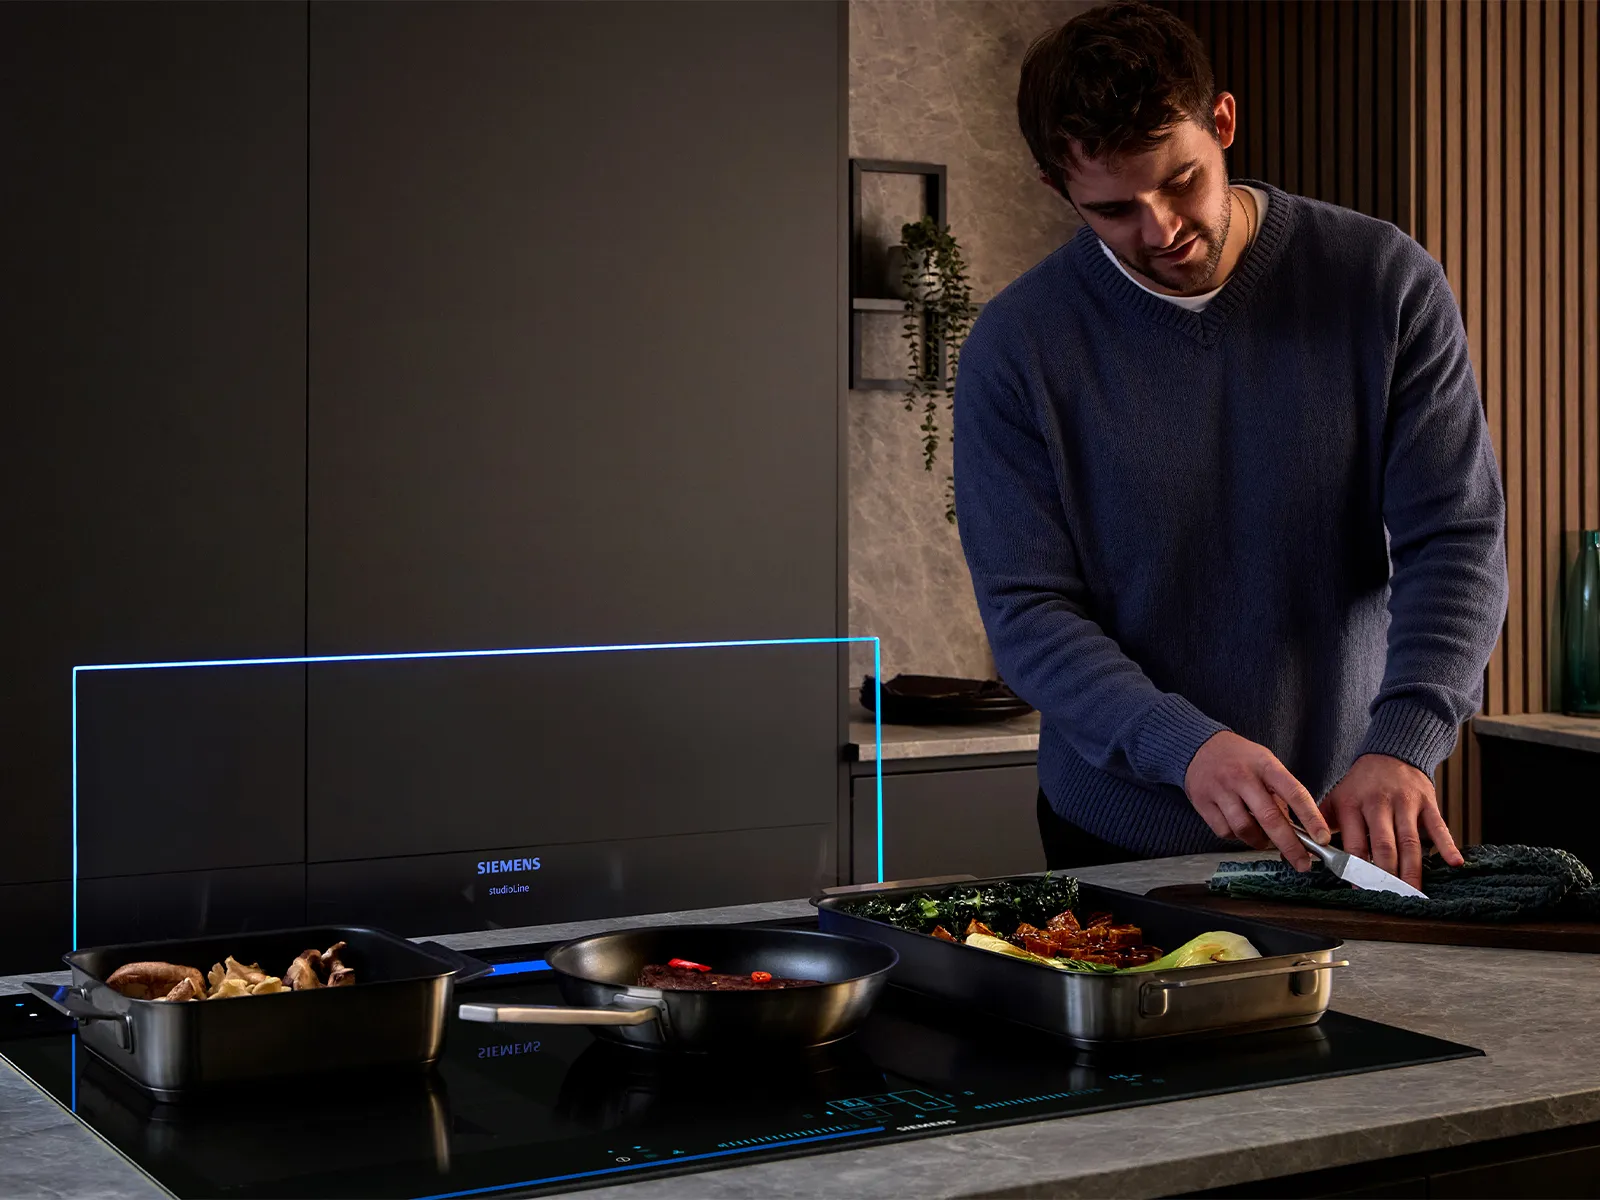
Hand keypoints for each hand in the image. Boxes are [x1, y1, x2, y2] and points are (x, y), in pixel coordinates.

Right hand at [1183, 732, 1331, 869]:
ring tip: (1265, 841)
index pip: (1294, 793)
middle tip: (1303, 863)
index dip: (1311, 818)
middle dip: (1290, 846)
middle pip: (1270, 818)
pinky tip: (1240, 828)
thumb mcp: (1266, 764)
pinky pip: (1225, 832)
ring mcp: (1220, 790)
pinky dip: (1237, 837)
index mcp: (1265, 765)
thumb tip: (1298, 830)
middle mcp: (1242, 777)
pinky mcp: (1203, 802)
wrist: (1199, 746)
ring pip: (1245, 829)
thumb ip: (1281, 793)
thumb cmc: (1240, 758)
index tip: (1323, 838)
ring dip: (1260, 842)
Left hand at [1320, 754, 1463, 889]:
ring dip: (1412, 869)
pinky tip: (1453, 864)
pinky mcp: (1427, 802)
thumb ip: (1321, 823)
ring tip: (1413, 893)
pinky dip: (1447, 845)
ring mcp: (1405, 803)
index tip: (1360, 889)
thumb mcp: (1336, 797)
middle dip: (1386, 874)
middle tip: (1389, 897)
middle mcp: (1378, 803)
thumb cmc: (1360, 785)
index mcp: (1352, 804)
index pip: (1355, 843)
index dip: (1357, 868)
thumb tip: (1306, 851)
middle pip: (1384, 845)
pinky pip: (1439, 826)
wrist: (1390, 754)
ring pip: (1410, 841)